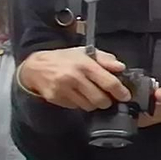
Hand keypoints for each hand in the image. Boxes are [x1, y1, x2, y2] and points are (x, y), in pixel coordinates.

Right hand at [16, 48, 130, 110]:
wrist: (35, 67)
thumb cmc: (64, 59)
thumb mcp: (85, 52)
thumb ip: (105, 59)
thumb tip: (121, 67)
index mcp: (85, 64)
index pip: (109, 83)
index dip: (121, 92)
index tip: (125, 96)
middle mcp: (74, 77)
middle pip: (100, 100)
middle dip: (107, 101)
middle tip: (107, 96)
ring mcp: (63, 89)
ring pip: (89, 106)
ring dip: (94, 103)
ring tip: (90, 94)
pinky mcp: (55, 98)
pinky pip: (76, 107)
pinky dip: (80, 103)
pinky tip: (76, 94)